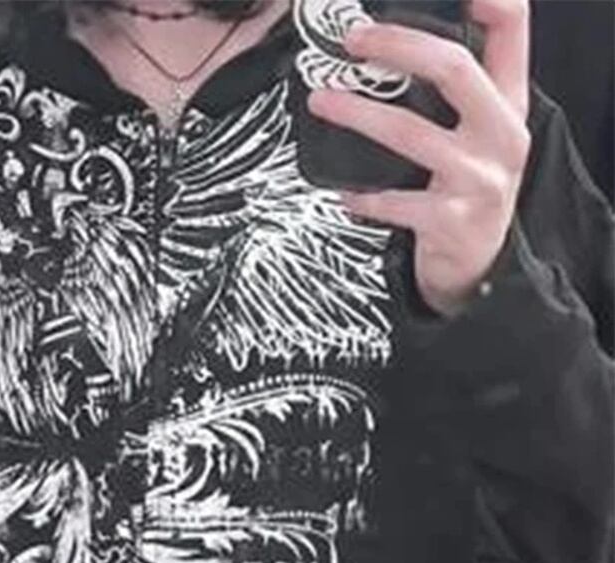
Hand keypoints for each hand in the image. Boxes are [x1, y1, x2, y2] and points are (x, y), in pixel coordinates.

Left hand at [307, 0, 530, 316]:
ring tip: (320, 100)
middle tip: (352, 40)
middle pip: (454, 69)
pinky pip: (392, 200)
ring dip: (357, 114)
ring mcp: (477, 179)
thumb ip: (458, 97)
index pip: (511, 38)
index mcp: (509, 107)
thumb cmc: (466, 190)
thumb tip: (395, 50)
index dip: (496, 5)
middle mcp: (501, 136)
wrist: (478, 267)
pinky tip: (344, 193)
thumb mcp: (479, 138)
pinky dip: (362, 197)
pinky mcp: (449, 221)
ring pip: (409, 132)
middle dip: (397, 46)